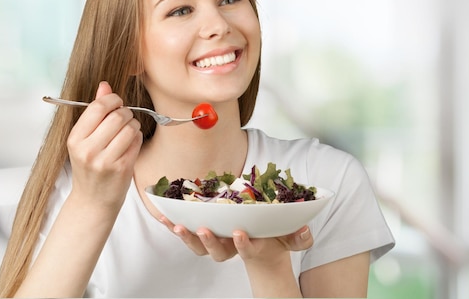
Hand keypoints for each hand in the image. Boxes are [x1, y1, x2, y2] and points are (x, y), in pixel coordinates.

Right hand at [67, 81, 142, 209]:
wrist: (93, 200)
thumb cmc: (89, 166)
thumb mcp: (84, 139)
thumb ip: (95, 111)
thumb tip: (105, 85)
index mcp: (75, 139)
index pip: (98, 107)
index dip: (113, 100)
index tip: (116, 103)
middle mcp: (88, 150)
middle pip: (117, 116)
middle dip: (125, 113)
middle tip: (124, 119)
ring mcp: (105, 160)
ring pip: (130, 127)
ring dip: (133, 125)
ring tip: (127, 132)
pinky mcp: (122, 168)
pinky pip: (136, 141)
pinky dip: (136, 138)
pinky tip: (130, 144)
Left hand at [159, 217, 312, 264]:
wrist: (262, 243)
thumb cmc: (275, 235)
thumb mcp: (290, 237)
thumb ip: (299, 236)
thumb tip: (305, 228)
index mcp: (251, 246)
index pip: (246, 249)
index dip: (242, 244)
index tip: (239, 232)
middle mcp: (231, 247)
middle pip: (217, 253)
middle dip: (209, 242)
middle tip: (203, 230)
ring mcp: (216, 241)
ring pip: (199, 246)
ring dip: (187, 236)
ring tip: (177, 225)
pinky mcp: (204, 232)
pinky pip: (187, 231)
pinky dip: (173, 224)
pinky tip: (162, 215)